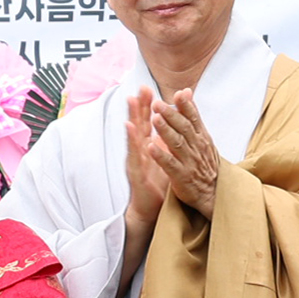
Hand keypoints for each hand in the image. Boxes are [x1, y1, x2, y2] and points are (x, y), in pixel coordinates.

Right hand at [122, 89, 164, 232]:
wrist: (149, 209)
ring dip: (132, 116)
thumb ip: (164, 140)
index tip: (149, 89)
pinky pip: (134, 154)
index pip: (148, 122)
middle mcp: (140, 151)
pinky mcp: (135, 173)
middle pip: (140, 124)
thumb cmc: (157, 183)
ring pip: (134, 135)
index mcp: (148, 146)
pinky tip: (130, 128)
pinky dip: (132, 140)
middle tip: (140, 88)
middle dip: (140, 105)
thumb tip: (168, 124)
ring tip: (131, 101)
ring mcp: (136, 160)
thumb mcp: (164, 158)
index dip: (148, 106)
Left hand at [149, 87, 222, 214]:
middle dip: (171, 115)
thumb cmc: (203, 162)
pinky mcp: (181, 176)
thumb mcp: (202, 137)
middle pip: (183, 128)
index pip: (193, 118)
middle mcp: (196, 147)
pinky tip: (150, 147)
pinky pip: (169, 164)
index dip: (186, 106)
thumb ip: (191, 115)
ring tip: (154, 119)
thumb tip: (186, 91)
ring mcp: (189, 162)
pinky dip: (160, 155)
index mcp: (201, 137)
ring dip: (165, 131)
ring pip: (176, 143)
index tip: (178, 94)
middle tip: (158, 103)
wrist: (212, 192)